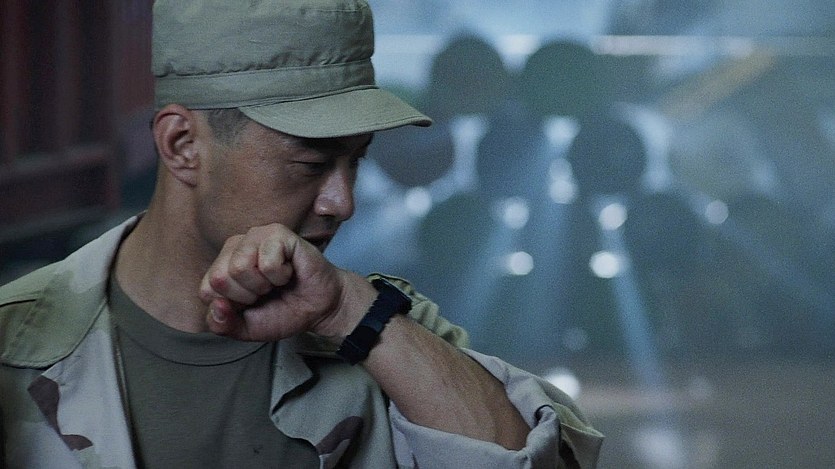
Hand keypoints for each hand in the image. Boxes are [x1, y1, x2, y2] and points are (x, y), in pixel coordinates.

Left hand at [199, 223, 370, 340]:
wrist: (319, 309)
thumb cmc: (283, 312)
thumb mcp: (244, 328)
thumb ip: (221, 324)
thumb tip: (217, 305)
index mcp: (222, 265)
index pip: (206, 289)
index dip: (232, 306)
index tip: (252, 303)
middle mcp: (236, 246)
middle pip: (219, 278)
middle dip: (247, 295)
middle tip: (266, 292)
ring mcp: (256, 236)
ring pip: (239, 267)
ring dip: (263, 285)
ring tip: (276, 282)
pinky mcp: (278, 232)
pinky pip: (266, 262)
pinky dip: (280, 276)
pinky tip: (288, 271)